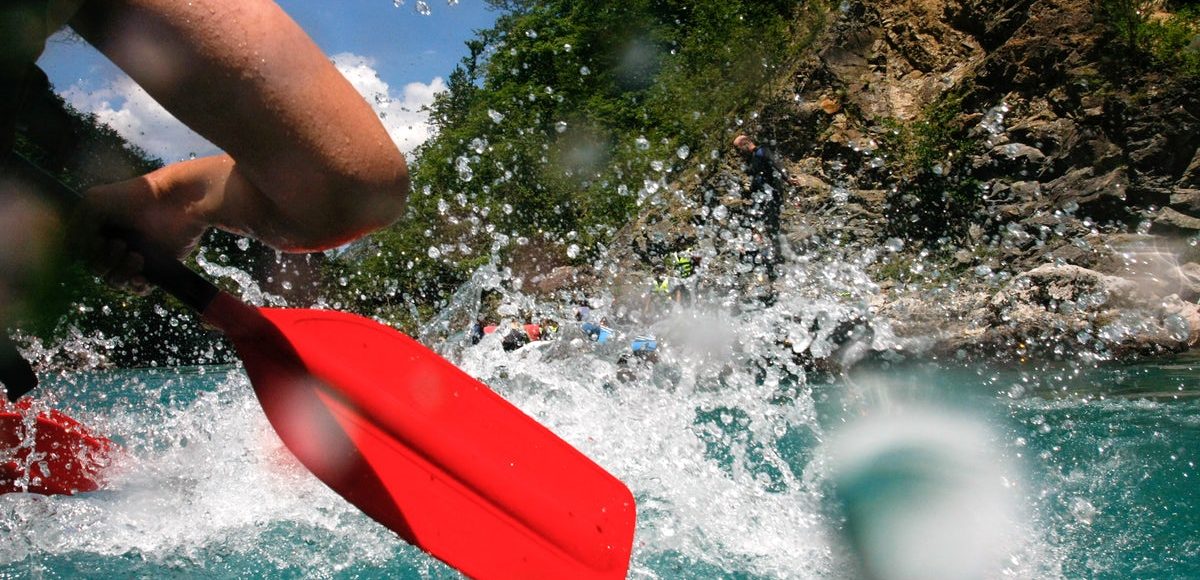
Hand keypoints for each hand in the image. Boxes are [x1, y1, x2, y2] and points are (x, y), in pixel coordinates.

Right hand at [71, 172, 207, 293]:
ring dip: (121, 274)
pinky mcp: (155, 267)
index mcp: (98, 231)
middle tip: (122, 245)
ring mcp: (134, 257)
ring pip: (115, 281)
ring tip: (137, 257)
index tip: (100, 240)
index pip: (82, 255)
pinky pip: (138, 288)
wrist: (175, 202)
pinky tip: (141, 277)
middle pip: (97, 270)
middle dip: (105, 262)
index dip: (87, 253)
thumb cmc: (135, 197)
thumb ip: (77, 226)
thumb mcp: (94, 202)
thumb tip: (79, 253)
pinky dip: (136, 286)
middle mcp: (114, 245)